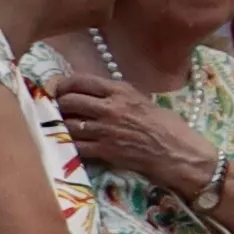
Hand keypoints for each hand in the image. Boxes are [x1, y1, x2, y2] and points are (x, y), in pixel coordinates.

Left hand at [51, 84, 211, 204]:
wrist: (179, 153)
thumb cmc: (168, 126)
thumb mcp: (144, 101)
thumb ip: (119, 97)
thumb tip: (96, 97)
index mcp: (121, 91)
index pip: (81, 81)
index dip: (63, 84)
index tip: (57, 89)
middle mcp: (110, 107)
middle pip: (69, 101)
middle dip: (57, 104)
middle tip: (54, 109)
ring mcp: (105, 130)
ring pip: (67, 124)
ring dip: (59, 126)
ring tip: (57, 127)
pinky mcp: (104, 151)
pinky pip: (75, 145)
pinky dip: (66, 144)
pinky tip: (65, 144)